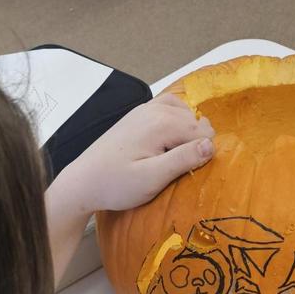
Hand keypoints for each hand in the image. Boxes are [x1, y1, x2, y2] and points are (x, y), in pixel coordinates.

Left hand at [56, 94, 214, 213]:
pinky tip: (169, 141)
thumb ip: (183, 160)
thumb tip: (210, 145)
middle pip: (195, 121)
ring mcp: (145, 109)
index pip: (204, 132)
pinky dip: (175, 122)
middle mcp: (155, 108)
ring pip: (184, 113)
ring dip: (186, 132)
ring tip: (176, 157)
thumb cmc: (116, 185)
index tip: (188, 173)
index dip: (202, 154)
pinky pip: (168, 108)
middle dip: (195, 143)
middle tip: (179, 169)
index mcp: (162, 122)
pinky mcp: (137, 115)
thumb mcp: (152, 178)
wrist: (84, 181)